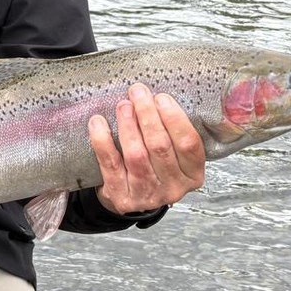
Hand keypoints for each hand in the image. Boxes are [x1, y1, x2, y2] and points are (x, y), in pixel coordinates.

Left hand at [90, 84, 205, 215]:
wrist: (129, 196)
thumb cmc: (153, 167)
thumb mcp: (174, 154)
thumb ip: (172, 131)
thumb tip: (156, 96)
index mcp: (192, 174)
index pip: (189, 144)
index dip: (175, 118)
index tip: (161, 97)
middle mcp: (173, 188)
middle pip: (160, 146)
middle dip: (148, 115)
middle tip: (138, 93)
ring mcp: (147, 195)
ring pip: (136, 155)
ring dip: (128, 125)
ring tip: (123, 105)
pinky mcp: (121, 197)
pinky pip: (110, 164)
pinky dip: (103, 140)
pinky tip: (98, 123)